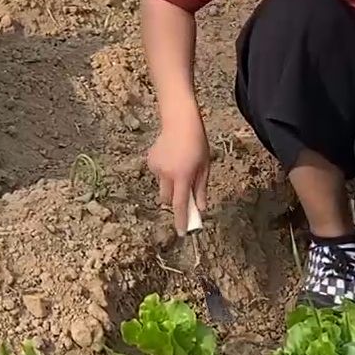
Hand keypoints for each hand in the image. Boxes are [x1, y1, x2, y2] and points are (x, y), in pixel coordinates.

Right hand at [146, 116, 209, 234]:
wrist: (180, 121)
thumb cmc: (197, 143)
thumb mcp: (204, 167)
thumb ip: (200, 188)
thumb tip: (201, 207)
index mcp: (182, 176)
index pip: (180, 204)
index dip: (181, 220)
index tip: (181, 233)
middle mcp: (166, 174)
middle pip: (167, 199)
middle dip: (174, 200)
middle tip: (185, 192)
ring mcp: (156, 168)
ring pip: (162, 186)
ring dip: (170, 184)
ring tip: (180, 166)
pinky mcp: (150, 161)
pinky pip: (158, 174)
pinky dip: (165, 173)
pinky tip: (171, 158)